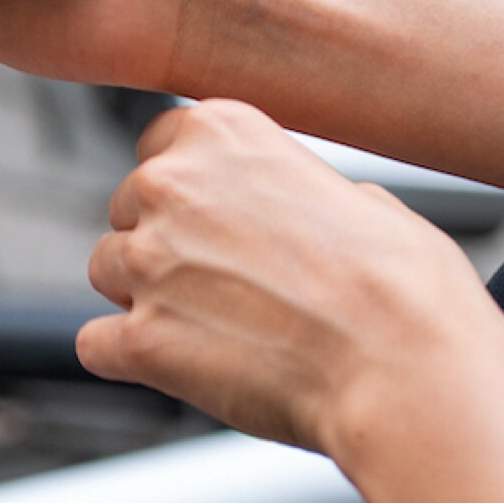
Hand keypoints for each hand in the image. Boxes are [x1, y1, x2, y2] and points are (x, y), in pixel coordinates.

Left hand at [79, 100, 503, 502]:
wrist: (408, 372)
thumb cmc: (405, 290)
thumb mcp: (365, 196)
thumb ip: (299, 186)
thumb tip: (298, 204)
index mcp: (224, 131)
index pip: (159, 144)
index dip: (187, 188)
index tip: (213, 219)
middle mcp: (173, 183)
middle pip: (128, 207)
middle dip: (164, 243)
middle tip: (224, 284)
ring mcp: (151, 260)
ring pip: (106, 270)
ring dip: (146, 298)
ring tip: (214, 329)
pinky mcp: (140, 337)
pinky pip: (95, 342)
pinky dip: (128, 357)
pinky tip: (180, 368)